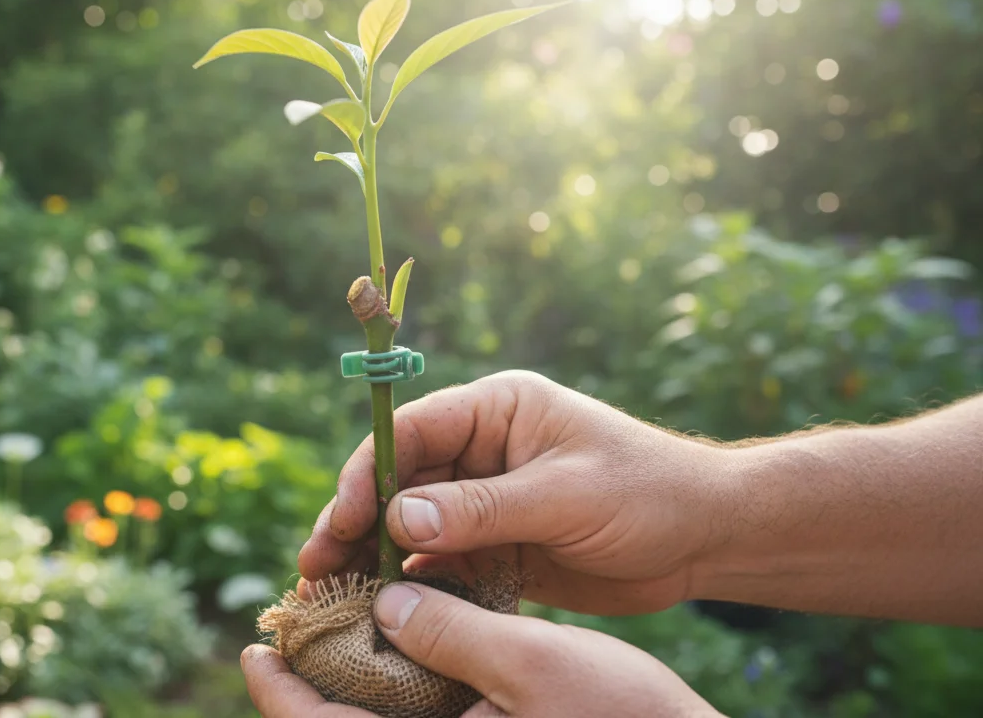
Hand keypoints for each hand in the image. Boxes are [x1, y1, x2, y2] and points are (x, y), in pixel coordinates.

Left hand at [242, 581, 719, 716]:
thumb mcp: (532, 662)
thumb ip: (449, 632)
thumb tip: (385, 606)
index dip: (279, 693)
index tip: (257, 648)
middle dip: (315, 679)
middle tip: (304, 619)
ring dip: (358, 678)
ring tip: (350, 618)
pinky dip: (405, 685)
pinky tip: (412, 640)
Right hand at [299, 370, 731, 614]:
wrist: (708, 537)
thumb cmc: (648, 492)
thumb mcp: (563, 496)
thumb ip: (480, 509)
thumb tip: (397, 521)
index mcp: (496, 411)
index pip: (410, 431)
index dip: (366, 473)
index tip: (340, 519)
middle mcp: (482, 450)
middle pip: (398, 482)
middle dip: (354, 522)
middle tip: (314, 566)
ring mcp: (487, 500)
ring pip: (411, 527)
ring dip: (372, 558)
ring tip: (331, 594)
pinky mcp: (498, 546)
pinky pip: (442, 563)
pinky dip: (412, 585)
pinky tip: (381, 612)